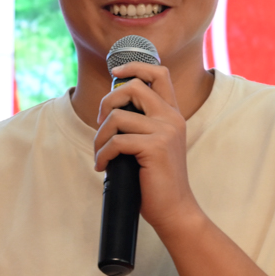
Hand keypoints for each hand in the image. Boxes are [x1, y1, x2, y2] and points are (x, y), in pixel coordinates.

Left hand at [93, 62, 203, 236]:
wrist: (174, 209)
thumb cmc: (158, 180)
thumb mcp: (153, 144)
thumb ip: (141, 124)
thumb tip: (109, 110)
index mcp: (172, 114)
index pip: (159, 73)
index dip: (135, 66)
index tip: (115, 74)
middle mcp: (171, 118)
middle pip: (134, 86)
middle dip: (107, 102)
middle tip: (101, 124)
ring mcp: (165, 131)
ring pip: (117, 117)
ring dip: (100, 136)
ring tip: (100, 153)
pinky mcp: (155, 148)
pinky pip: (116, 141)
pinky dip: (102, 154)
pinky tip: (103, 167)